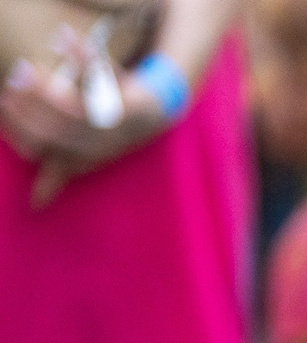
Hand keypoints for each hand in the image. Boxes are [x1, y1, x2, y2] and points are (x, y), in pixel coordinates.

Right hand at [2, 45, 176, 206]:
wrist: (157, 115)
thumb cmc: (111, 134)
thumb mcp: (85, 157)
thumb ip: (58, 173)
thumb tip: (36, 204)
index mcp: (83, 157)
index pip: (43, 147)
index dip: (20, 129)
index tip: (4, 106)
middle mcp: (100, 146)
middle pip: (56, 130)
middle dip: (28, 107)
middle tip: (11, 84)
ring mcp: (115, 128)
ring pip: (76, 111)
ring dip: (46, 89)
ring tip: (25, 70)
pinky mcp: (131, 108)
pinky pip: (105, 85)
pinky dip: (82, 59)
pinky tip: (63, 41)